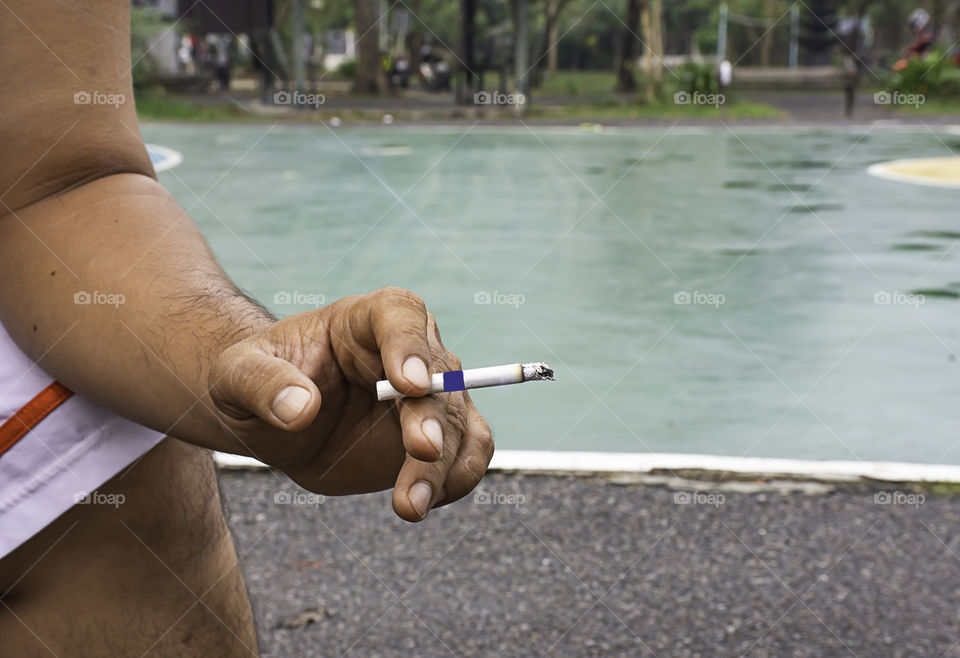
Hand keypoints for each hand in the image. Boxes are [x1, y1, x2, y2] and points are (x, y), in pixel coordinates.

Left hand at [207, 287, 493, 520]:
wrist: (274, 416)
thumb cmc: (255, 380)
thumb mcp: (236, 376)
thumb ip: (263, 385)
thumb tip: (300, 408)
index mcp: (365, 319)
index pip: (400, 316)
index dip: (410, 346)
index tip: (408, 384)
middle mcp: (409, 350)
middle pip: (438, 378)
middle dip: (432, 418)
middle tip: (420, 451)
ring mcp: (428, 395)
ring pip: (457, 423)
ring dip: (444, 464)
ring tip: (411, 505)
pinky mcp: (436, 436)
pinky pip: (469, 452)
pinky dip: (460, 477)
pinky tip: (426, 502)